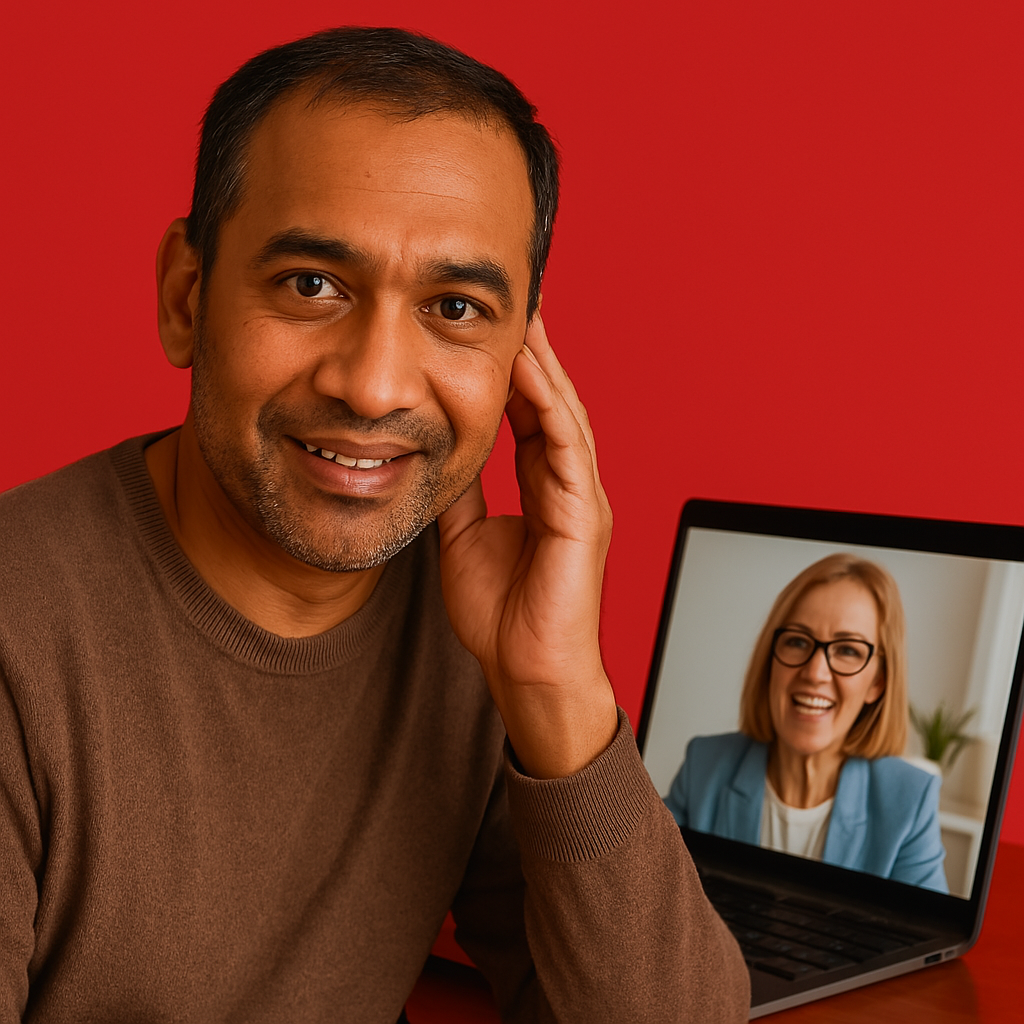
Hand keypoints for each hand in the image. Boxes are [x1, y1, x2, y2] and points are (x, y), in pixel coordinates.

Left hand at [437, 315, 617, 778]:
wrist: (527, 672)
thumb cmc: (504, 616)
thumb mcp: (464, 537)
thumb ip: (461, 492)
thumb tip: (435, 450)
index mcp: (546, 489)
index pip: (531, 416)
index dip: (514, 373)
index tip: (492, 331)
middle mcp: (570, 486)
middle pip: (553, 404)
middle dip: (535, 353)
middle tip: (517, 302)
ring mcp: (582, 498)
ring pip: (566, 415)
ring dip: (545, 366)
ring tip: (526, 319)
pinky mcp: (583, 516)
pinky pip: (567, 448)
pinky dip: (550, 406)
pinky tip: (532, 372)